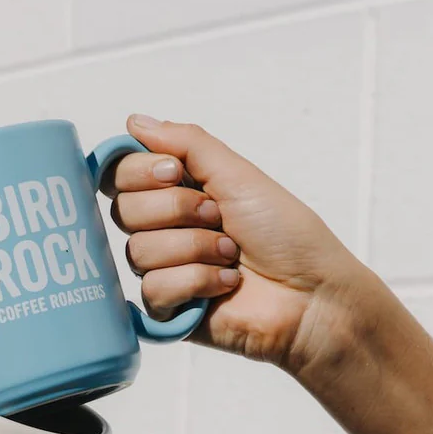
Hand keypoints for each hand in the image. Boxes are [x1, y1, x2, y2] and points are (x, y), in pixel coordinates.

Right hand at [110, 114, 374, 376]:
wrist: (311, 293)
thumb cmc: (287, 235)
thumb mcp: (237, 174)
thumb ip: (185, 143)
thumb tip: (135, 121)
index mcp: (179, 193)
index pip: (121, 174)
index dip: (141, 171)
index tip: (176, 172)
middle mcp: (167, 230)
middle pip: (124, 210)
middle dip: (176, 210)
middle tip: (217, 216)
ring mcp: (166, 271)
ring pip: (138, 251)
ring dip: (194, 248)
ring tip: (230, 255)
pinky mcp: (169, 311)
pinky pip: (152, 288)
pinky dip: (196, 281)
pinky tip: (224, 285)